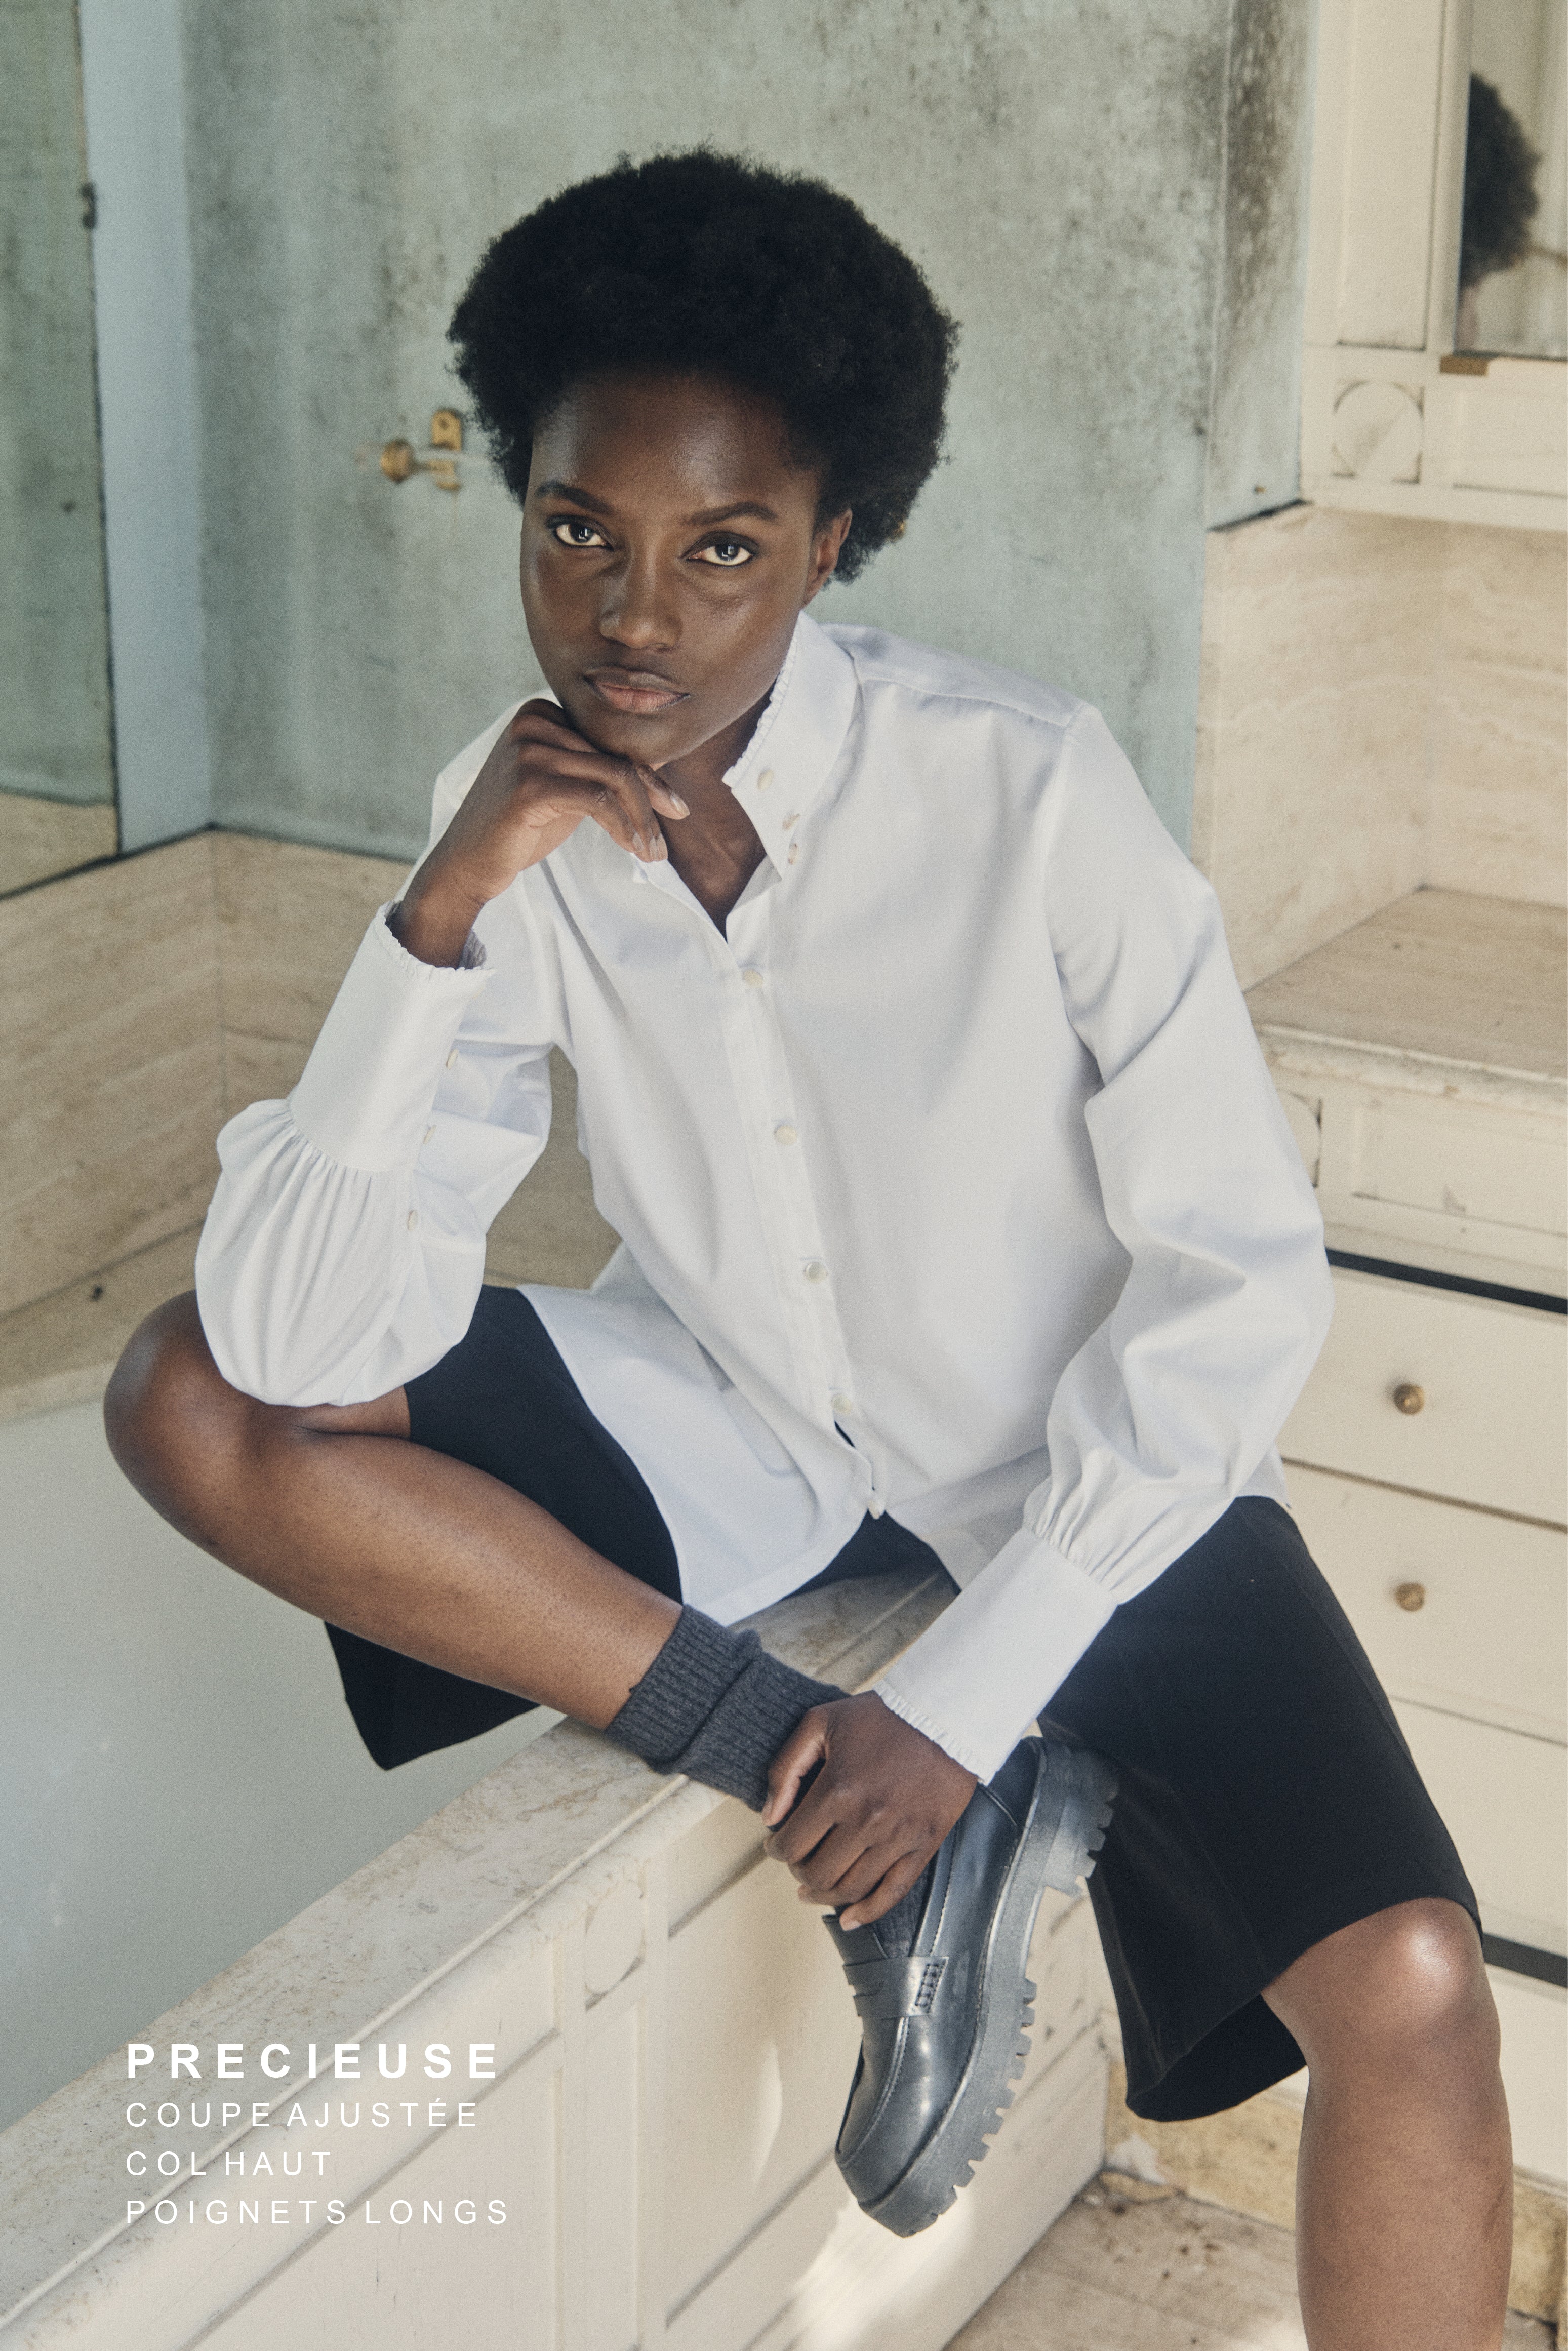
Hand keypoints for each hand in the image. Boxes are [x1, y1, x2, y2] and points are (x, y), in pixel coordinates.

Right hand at [392, 698, 689, 964]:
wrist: (467, 863)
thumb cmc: (517, 829)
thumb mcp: (563, 789)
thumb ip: (597, 770)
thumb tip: (659, 768)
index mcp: (540, 713)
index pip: (610, 744)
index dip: (650, 779)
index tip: (674, 810)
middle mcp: (533, 721)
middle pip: (616, 758)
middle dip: (651, 802)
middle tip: (663, 844)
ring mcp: (529, 749)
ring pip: (614, 778)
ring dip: (641, 821)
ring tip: (652, 853)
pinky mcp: (529, 783)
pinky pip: (598, 800)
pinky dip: (622, 826)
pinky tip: (631, 848)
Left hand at [761, 1692, 976, 1929]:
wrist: (944, 1715)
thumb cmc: (882, 1717)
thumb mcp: (821, 1722)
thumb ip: (786, 1767)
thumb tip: (769, 1815)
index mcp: (838, 1789)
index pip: (791, 1843)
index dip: (775, 1849)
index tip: (775, 1844)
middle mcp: (867, 1819)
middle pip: (817, 1873)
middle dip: (797, 1871)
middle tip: (796, 1861)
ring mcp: (898, 1836)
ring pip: (850, 1889)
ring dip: (824, 1896)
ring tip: (812, 1888)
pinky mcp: (924, 1845)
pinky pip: (893, 1893)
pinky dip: (868, 1913)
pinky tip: (849, 1918)